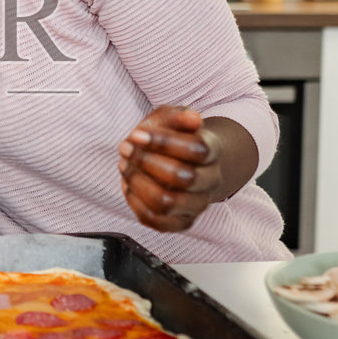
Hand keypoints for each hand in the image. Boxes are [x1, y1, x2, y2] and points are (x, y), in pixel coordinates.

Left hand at [118, 106, 223, 232]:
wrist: (182, 160)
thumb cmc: (175, 137)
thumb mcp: (173, 118)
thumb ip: (178, 116)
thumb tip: (192, 118)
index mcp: (213, 151)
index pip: (196, 149)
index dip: (164, 142)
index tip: (137, 134)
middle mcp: (211, 180)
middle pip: (184, 178)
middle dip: (146, 162)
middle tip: (125, 148)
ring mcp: (197, 204)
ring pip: (167, 203)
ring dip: (137, 183)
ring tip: (125, 166)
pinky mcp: (181, 222)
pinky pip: (155, 219)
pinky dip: (134, 203)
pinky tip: (128, 185)